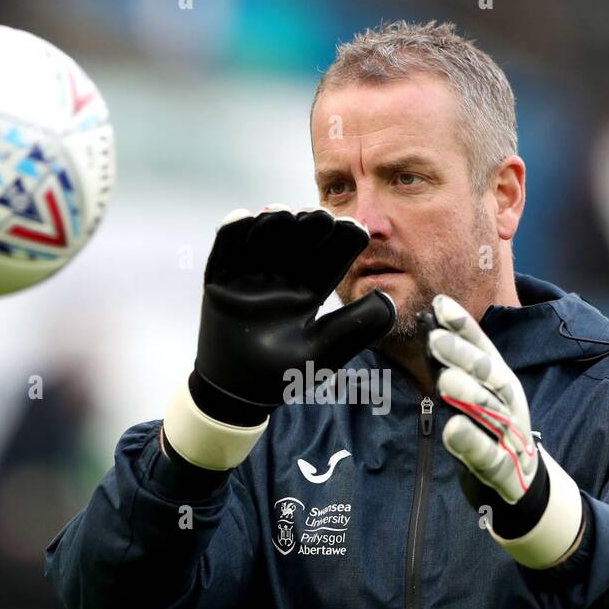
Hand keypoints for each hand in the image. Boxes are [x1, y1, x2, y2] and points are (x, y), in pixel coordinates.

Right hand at [163, 205, 395, 470]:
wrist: (235, 393)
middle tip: (319, 217)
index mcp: (310, 292)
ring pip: (264, 237)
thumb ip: (355, 327)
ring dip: (274, 222)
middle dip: (310, 226)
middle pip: (299, 241)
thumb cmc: (282, 376)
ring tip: (283, 214)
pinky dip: (232, 230)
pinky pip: (225, 248)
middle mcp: (282, 278)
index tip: (356, 230)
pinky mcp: (220, 279)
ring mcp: (251, 276)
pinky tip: (243, 217)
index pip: (330, 259)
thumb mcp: (324, 352)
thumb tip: (388, 297)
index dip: (343, 242)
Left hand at [426, 294, 585, 568]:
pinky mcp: (504, 468)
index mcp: (501, 382)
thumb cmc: (493, 432)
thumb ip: (459, 367)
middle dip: (463, 355)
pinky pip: (488, 454)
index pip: (483, 348)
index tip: (439, 305)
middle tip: (435, 339)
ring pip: (491, 410)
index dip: (464, 326)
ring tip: (444, 381)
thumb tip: (431, 328)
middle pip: (488, 375)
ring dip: (469, 394)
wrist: (523, 483)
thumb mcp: (479, 394)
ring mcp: (510, 435)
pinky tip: (452, 430)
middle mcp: (509, 403)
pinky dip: (471, 442)